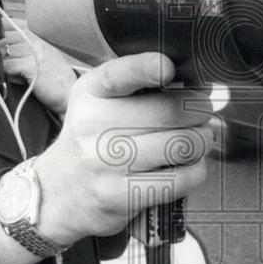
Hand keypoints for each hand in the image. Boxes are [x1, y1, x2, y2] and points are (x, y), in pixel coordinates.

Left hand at [0, 28, 76, 115]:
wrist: (69, 92)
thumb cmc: (54, 78)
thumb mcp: (40, 57)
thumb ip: (23, 48)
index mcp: (37, 36)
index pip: (11, 23)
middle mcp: (36, 41)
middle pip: (3, 37)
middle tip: (0, 61)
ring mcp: (34, 52)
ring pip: (4, 52)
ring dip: (3, 64)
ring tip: (15, 74)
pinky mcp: (31, 65)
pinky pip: (8, 66)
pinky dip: (9, 74)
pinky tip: (19, 79)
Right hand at [34, 52, 213, 242]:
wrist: (58, 193)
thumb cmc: (91, 141)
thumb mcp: (98, 102)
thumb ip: (136, 86)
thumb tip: (195, 84)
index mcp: (92, 94)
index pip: (119, 75)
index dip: (146, 68)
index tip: (167, 68)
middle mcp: (95, 126)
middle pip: (170, 111)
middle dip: (200, 111)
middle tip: (204, 113)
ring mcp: (107, 163)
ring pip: (181, 145)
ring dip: (202, 140)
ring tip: (200, 138)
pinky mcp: (121, 195)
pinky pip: (178, 179)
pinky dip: (195, 170)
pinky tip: (189, 166)